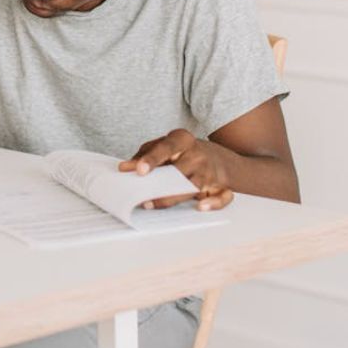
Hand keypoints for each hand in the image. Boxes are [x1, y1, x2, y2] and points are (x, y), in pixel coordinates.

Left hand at [118, 128, 234, 210]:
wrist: (213, 155)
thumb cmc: (179, 152)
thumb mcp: (161, 146)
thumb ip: (143, 155)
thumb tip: (125, 168)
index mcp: (183, 140)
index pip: (167, 147)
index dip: (153, 159)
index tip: (140, 170)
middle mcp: (198, 155)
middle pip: (179, 172)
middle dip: (159, 185)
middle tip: (140, 196)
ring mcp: (211, 171)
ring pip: (193, 187)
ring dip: (173, 198)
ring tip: (151, 204)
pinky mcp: (221, 186)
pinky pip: (222, 197)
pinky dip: (214, 203)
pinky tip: (200, 207)